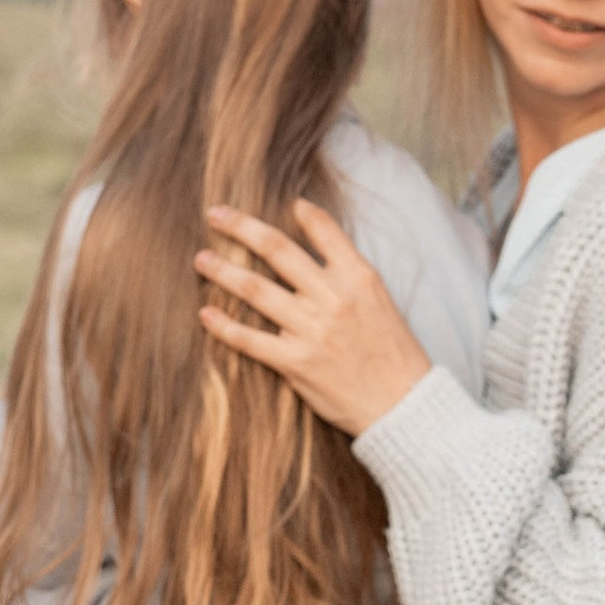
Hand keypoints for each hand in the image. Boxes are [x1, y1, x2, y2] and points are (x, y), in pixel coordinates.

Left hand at [194, 198, 432, 437]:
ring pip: (255, 289)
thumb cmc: (393, 352)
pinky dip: (224, 326)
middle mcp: (333, 296)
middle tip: (214, 215)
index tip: (279, 201)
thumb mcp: (380, 299)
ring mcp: (312, 329)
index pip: (323, 228)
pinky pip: (250, 340)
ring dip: (223, 271)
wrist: (403, 403)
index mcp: (358, 276)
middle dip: (241, 227)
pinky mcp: (296, 362)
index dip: (299, 211)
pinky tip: (206, 314)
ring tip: (201, 259)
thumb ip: (348, 272)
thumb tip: (316, 250)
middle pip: (276, 249)